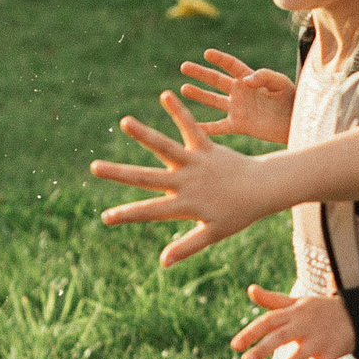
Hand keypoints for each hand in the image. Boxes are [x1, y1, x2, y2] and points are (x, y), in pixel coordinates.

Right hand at [92, 91, 273, 265]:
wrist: (263, 190)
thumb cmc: (237, 214)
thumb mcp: (213, 234)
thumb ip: (187, 247)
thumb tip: (163, 263)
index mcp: (184, 205)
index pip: (149, 211)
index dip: (127, 215)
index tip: (104, 217)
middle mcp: (185, 182)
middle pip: (147, 178)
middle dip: (119, 173)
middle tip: (95, 167)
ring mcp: (195, 163)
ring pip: (165, 147)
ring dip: (144, 134)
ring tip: (125, 121)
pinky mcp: (206, 147)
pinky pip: (191, 127)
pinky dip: (179, 112)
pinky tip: (165, 95)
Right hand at [180, 48, 295, 144]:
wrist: (295, 123)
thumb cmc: (291, 99)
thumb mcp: (281, 83)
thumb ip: (265, 76)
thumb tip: (246, 80)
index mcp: (250, 79)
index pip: (231, 66)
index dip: (220, 59)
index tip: (207, 53)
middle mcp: (240, 92)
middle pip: (216, 80)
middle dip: (200, 73)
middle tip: (184, 66)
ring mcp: (237, 108)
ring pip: (213, 100)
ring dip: (198, 95)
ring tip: (183, 88)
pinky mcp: (238, 125)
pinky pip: (218, 127)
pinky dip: (205, 128)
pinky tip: (193, 126)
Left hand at [230, 287, 355, 358]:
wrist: (357, 313)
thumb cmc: (320, 309)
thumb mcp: (297, 302)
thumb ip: (272, 300)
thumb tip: (250, 289)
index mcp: (293, 313)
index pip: (269, 321)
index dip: (251, 332)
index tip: (234, 346)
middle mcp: (304, 326)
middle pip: (281, 337)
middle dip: (263, 349)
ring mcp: (319, 340)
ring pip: (299, 358)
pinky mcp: (333, 353)